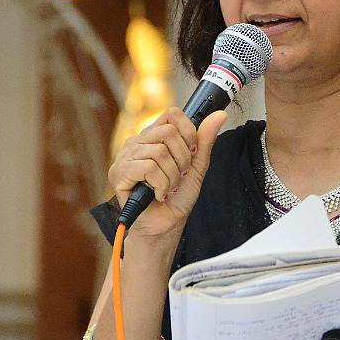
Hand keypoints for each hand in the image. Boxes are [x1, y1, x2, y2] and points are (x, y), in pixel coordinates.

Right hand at [107, 107, 225, 238]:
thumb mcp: (197, 166)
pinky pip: (149, 168)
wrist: (166, 224)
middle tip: (179, 176)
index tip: (192, 153)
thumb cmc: (178, 196)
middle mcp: (137, 142)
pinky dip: (161, 185)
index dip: (188, 132)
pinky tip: (158, 194)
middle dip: (182, 159)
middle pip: (168, 132)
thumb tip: (220, 115)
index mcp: (154, 136)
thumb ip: (205, 140)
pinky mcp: (119, 173)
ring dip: (172, 176)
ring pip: (159, 152)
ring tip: (169, 187)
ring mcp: (125, 156)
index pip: (172, 114)